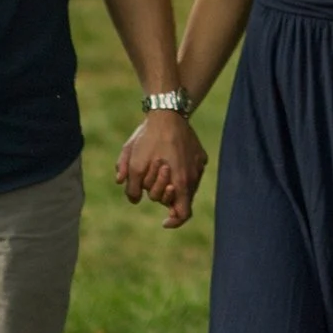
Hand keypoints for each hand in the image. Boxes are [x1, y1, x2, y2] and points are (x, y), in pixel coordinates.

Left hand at [117, 109, 205, 227]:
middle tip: (151, 175)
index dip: (174, 221)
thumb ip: (132, 189)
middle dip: (161, 192)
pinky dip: (178, 169)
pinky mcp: (199, 153)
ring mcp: (199, 164)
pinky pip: (189, 169)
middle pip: (178, 197)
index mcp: (181, 182)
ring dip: (169, 180)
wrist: (166, 111)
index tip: (164, 221)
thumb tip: (135, 199)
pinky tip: (167, 154)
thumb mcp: (134, 164)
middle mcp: (194, 176)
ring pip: (184, 183)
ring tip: (157, 162)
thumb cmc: (150, 139)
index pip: (183, 213)